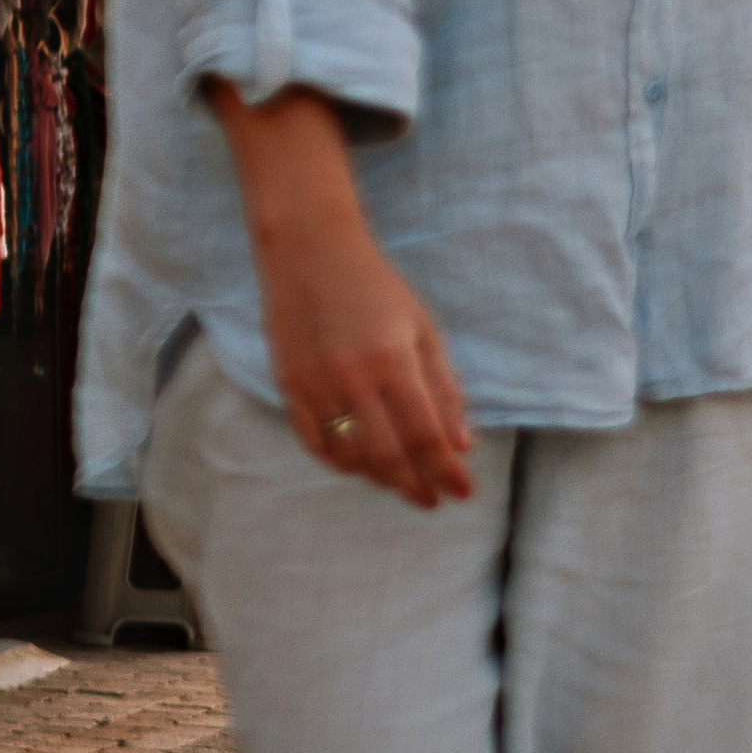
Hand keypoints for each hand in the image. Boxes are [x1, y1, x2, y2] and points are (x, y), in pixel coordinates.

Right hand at [260, 216, 477, 507]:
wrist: (309, 252)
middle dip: (415, 486)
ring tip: (402, 483)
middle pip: (387, 456)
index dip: (446, 471)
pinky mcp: (288, 386)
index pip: (425, 435)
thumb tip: (461, 446)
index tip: (463, 491)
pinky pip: (314, 443)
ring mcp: (315, 385)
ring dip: (380, 478)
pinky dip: (341, 463)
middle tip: (432, 500)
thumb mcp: (423, 329)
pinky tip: (361, 466)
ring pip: (349, 456)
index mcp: (393, 360)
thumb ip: (444, 388)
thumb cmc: (376, 288)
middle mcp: (352, 378)